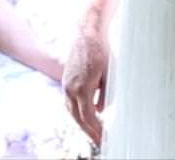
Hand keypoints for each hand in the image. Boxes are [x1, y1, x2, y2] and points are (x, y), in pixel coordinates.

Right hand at [62, 28, 112, 144]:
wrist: (86, 33)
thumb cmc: (101, 51)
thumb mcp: (109, 74)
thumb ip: (105, 94)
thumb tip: (101, 110)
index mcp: (82, 88)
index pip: (88, 118)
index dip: (96, 131)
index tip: (104, 139)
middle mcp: (71, 88)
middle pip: (78, 118)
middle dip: (89, 132)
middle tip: (100, 141)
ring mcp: (66, 85)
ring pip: (72, 112)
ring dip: (82, 123)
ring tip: (93, 133)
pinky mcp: (66, 81)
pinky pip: (70, 103)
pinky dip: (77, 113)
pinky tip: (86, 117)